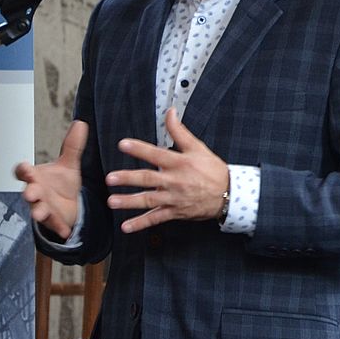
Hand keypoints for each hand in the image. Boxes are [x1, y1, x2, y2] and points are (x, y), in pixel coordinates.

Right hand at [14, 120, 87, 238]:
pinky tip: (65, 232)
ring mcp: (42, 207)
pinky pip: (54, 224)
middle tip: (30, 192)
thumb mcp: (69, 165)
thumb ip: (73, 146)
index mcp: (36, 176)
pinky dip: (59, 227)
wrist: (68, 206)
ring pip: (37, 210)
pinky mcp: (53, 220)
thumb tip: (80, 123)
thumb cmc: (61, 184)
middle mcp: (36, 192)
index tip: (25, 168)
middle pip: (29, 191)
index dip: (22, 170)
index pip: (23, 172)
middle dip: (29, 192)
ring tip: (39, 212)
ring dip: (37, 211)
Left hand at [104, 109, 229, 233]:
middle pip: (148, 179)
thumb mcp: (198, 147)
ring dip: (129, 202)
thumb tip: (169, 112)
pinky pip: (156, 219)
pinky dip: (141, 223)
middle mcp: (174, 181)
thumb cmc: (212, 170)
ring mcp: (174, 198)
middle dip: (128, 178)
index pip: (156, 154)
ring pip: (148, 200)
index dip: (139, 148)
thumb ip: (179, 131)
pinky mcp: (175, 212)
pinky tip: (126, 226)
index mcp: (179, 163)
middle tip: (110, 178)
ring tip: (112, 201)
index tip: (123, 144)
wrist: (229, 194)